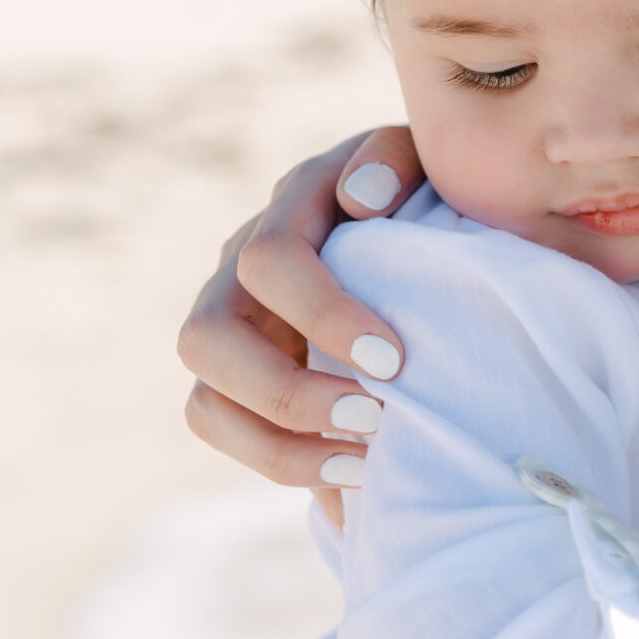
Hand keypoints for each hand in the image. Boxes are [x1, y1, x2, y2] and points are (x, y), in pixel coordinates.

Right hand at [177, 126, 422, 503]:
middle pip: (206, 340)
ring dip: (280, 447)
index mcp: (287, 209)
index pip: (269, 261)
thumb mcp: (425, 161)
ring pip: (206, 404)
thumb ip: (395, 161)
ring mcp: (233, 331)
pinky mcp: (242, 383)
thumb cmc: (432, 192)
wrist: (426, 231)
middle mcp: (238, 271)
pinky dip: (285, 465)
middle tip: (372, 420)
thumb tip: (361, 196)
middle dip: (285, 393)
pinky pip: (233, 436)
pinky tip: (355, 478)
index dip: (321, 315)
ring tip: (363, 464)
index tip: (392, 361)